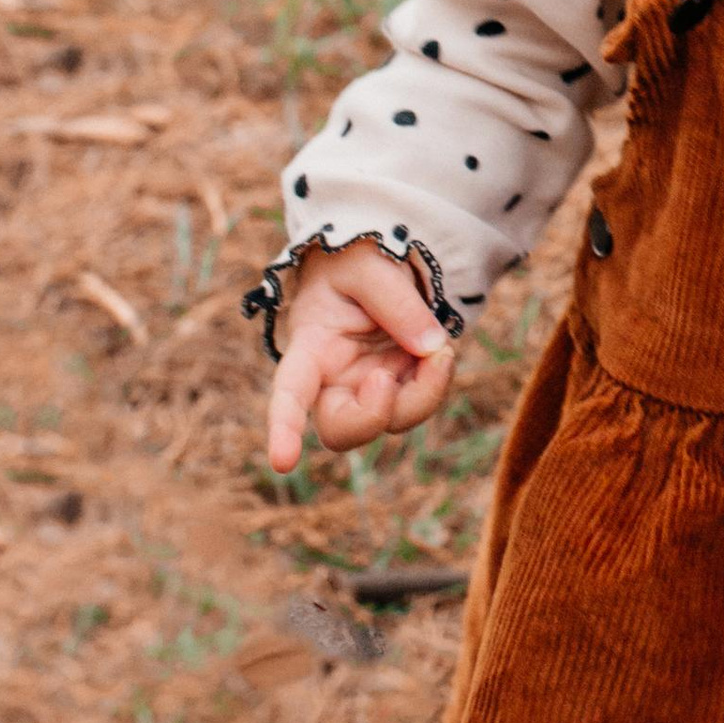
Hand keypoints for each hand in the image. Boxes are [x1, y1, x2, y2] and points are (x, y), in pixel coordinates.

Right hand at [264, 240, 455, 474]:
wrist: (375, 262)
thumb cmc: (356, 260)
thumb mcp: (370, 264)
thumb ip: (396, 302)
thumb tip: (429, 347)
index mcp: (310, 348)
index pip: (290, 394)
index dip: (283, 428)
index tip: (282, 462)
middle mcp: (334, 379)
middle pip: (341, 429)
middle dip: (373, 416)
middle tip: (389, 377)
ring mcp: (367, 387)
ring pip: (390, 421)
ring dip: (423, 393)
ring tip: (440, 348)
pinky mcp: (398, 387)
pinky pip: (418, 403)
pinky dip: (437, 381)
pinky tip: (441, 351)